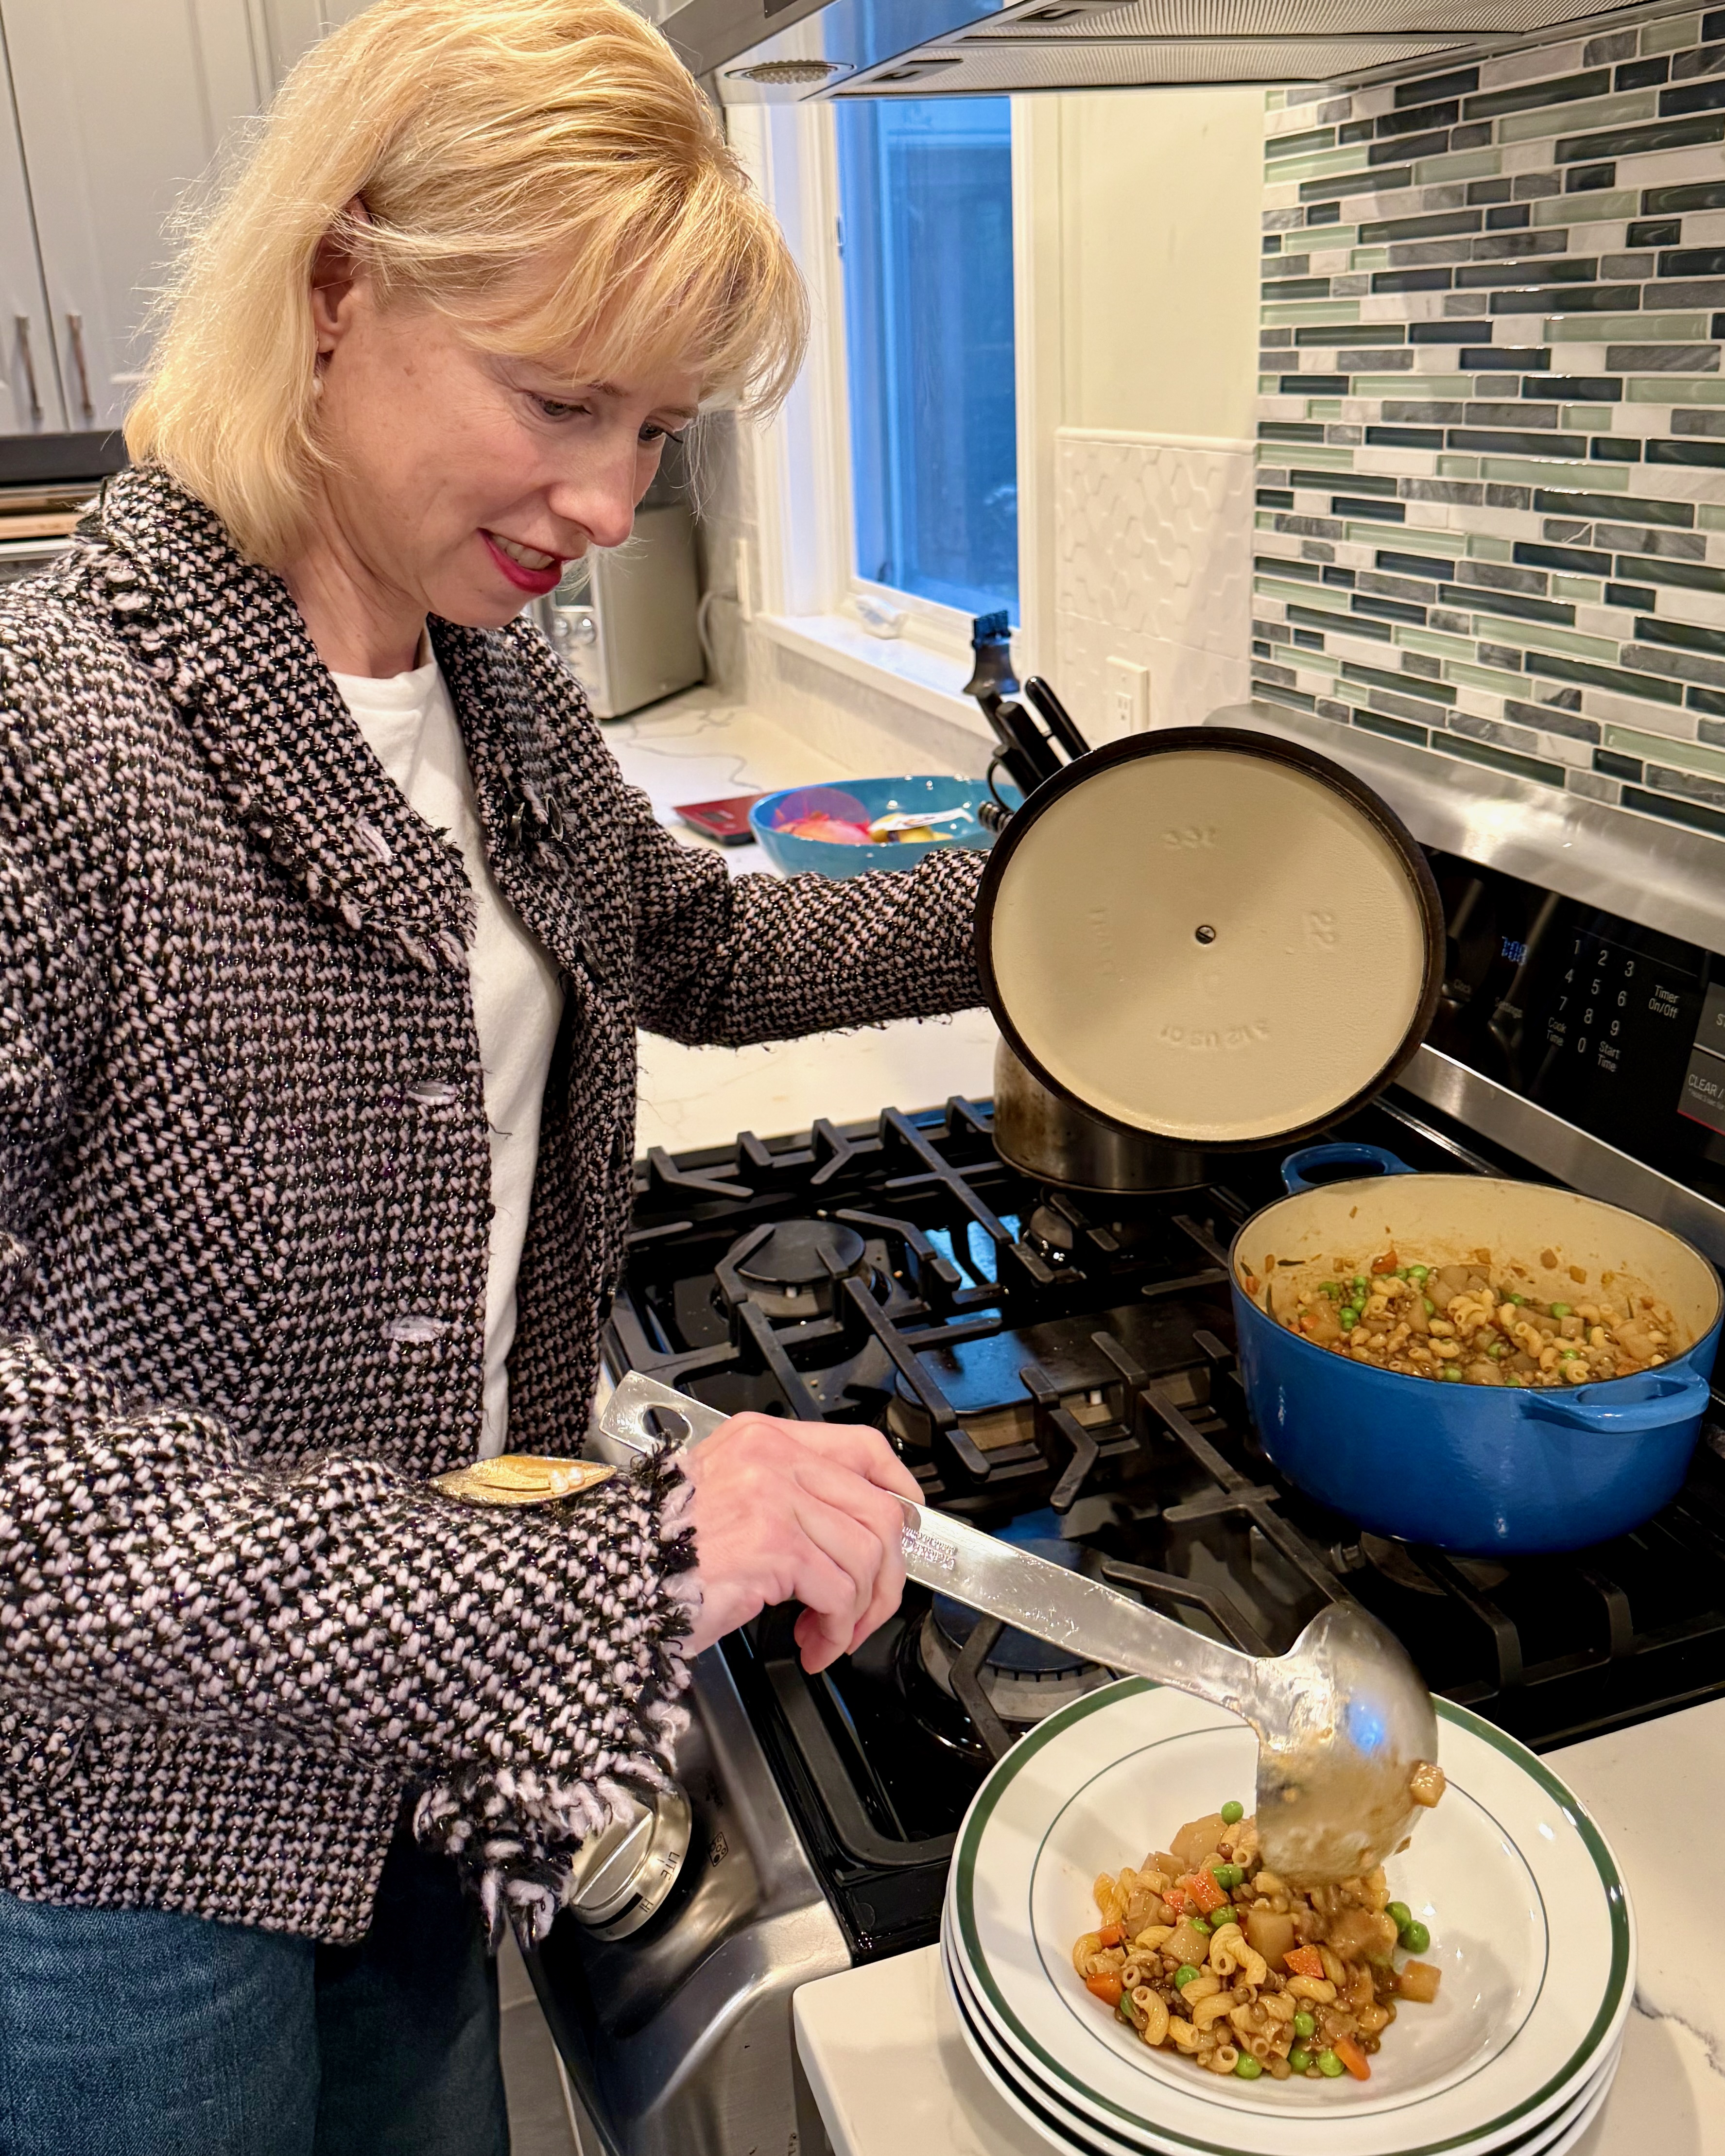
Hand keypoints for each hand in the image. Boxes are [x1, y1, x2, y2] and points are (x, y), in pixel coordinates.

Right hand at [677, 1414, 923, 1672]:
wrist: (612, 1580)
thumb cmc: (660, 1551)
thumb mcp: (727, 1496)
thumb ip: (787, 1496)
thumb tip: (856, 1530)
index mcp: (763, 1438)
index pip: (862, 1447)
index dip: (899, 1489)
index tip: (908, 1525)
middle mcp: (772, 1458)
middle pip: (878, 1510)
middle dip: (886, 1574)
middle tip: (863, 1611)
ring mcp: (774, 1497)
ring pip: (866, 1554)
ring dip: (858, 1611)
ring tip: (828, 1633)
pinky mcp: (774, 1545)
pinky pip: (840, 1591)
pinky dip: (836, 1629)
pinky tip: (813, 1644)